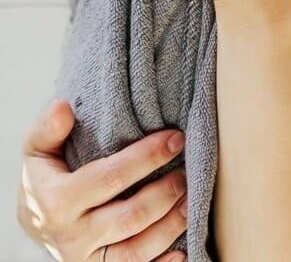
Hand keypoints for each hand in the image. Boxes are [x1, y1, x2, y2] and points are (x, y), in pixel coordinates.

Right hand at [17, 99, 187, 261]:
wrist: (35, 221)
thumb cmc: (46, 177)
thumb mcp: (38, 151)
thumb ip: (49, 129)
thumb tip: (64, 107)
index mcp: (57, 202)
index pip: (109, 178)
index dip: (146, 157)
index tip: (175, 138)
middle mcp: (72, 237)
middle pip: (129, 217)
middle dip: (165, 193)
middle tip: (188, 171)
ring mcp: (86, 261)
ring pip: (135, 252)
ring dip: (170, 226)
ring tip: (193, 200)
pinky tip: (183, 250)